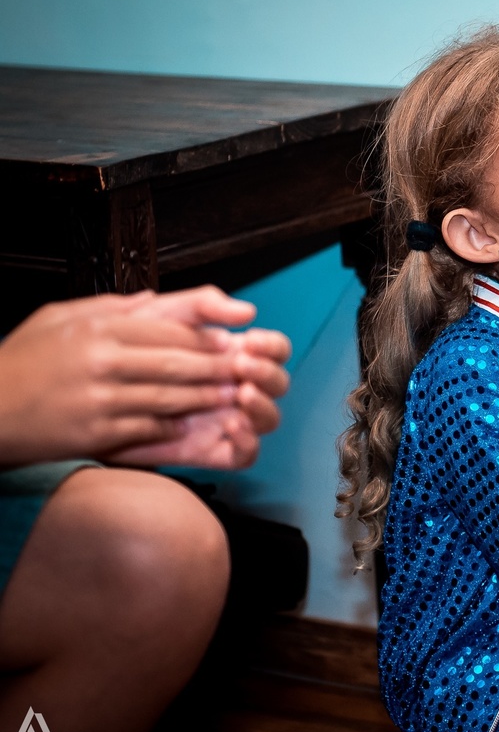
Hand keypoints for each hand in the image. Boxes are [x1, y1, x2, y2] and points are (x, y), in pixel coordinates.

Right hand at [0, 293, 239, 465]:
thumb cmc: (22, 363)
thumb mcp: (59, 318)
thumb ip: (109, 307)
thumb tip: (153, 299)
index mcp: (99, 329)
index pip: (169, 330)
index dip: (205, 337)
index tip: (229, 340)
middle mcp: (103, 361)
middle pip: (178, 364)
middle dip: (217, 368)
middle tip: (244, 370)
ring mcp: (102, 399)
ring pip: (170, 397)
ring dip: (205, 399)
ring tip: (229, 397)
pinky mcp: (97, 432)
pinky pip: (148, 427)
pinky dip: (172, 426)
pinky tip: (187, 424)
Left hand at [121, 287, 291, 468]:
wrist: (90, 395)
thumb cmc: (124, 354)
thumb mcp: (161, 317)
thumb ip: (202, 304)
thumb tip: (246, 310)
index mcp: (231, 355)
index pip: (272, 350)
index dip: (272, 346)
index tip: (253, 342)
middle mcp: (235, 387)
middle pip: (277, 384)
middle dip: (268, 374)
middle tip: (241, 367)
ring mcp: (226, 419)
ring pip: (268, 419)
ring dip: (263, 406)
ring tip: (241, 395)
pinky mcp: (211, 449)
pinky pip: (246, 454)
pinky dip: (248, 442)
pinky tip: (232, 426)